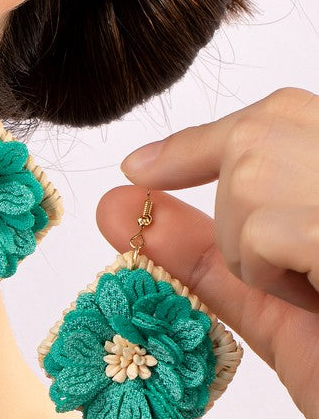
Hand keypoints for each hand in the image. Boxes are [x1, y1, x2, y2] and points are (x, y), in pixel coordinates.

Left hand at [95, 87, 318, 418]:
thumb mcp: (268, 300)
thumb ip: (203, 247)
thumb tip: (120, 203)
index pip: (276, 116)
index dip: (199, 141)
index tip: (139, 169)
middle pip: (258, 132)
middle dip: (229, 199)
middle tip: (254, 264)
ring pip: (251, 176)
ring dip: (251, 252)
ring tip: (311, 296)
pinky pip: (265, 229)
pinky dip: (267, 275)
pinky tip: (317, 303)